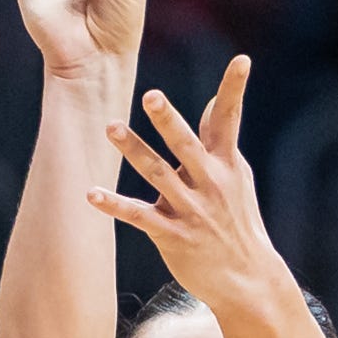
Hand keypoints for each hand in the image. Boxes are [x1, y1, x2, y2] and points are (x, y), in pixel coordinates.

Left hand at [87, 56, 280, 303]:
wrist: (247, 279)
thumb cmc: (238, 221)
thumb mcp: (236, 176)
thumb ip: (220, 138)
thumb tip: (214, 99)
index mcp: (226, 164)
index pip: (231, 119)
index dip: (235, 88)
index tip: (242, 59)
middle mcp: (210, 183)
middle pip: (186, 145)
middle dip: (168, 120)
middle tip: (150, 94)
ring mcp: (191, 210)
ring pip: (158, 175)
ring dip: (133, 150)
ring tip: (110, 126)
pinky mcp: (172, 236)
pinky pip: (139, 216)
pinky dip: (114, 206)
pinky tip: (90, 194)